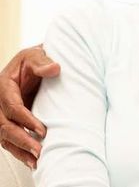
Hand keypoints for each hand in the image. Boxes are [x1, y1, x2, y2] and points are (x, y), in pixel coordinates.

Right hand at [0, 45, 59, 167]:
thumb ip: (42, 62)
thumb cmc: (33, 60)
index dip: (26, 120)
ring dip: (19, 150)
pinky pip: (9, 140)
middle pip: (5, 126)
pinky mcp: (10, 122)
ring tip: (36, 161)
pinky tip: (31, 161)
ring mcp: (3, 114)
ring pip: (5, 137)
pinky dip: (19, 151)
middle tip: (38, 150)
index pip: (12, 107)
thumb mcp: (35, 55)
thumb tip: (54, 68)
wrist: (32, 64)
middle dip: (21, 139)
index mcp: (3, 87)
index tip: (42, 129)